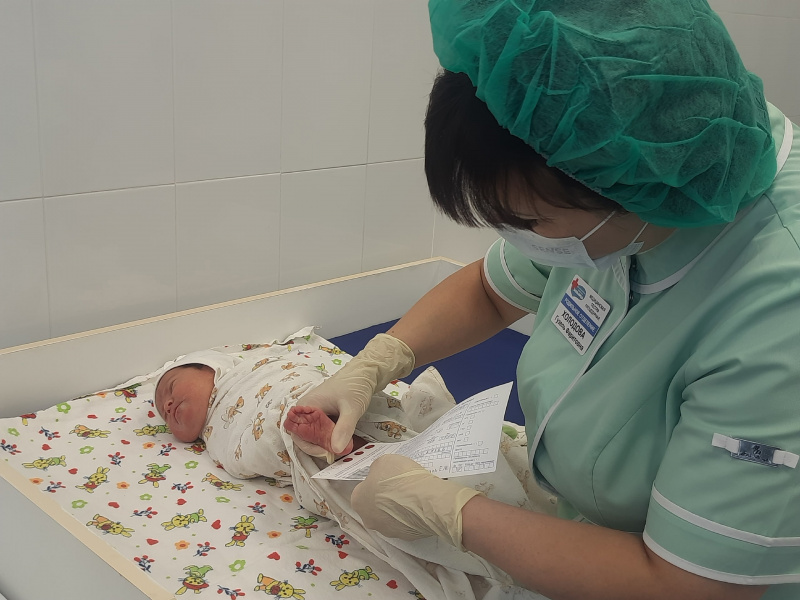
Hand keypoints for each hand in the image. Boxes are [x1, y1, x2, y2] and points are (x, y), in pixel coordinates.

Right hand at [293, 334, 414, 460]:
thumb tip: (335, 450)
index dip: (309, 446)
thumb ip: (343, 428)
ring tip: (341, 448)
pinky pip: (322, 431)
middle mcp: (307, 410)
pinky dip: (331, 438)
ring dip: (325, 444)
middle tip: (336, 453)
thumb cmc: (355, 386)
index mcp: (306, 405)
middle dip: (318, 447)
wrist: (366, 373)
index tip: (326, 453)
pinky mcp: (325, 414)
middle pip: (305, 436)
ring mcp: (316, 412)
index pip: (297, 433)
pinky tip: (342, 441)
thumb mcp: (351, 408)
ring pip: (314, 434)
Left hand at [351, 454, 480, 548]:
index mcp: (358, 501)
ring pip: (389, 518)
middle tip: (399, 488)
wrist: (425, 500)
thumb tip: (378, 476)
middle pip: (374, 507)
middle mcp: (368, 520)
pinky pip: (405, 525)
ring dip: (397, 509)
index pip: (363, 491)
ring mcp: (387, 532)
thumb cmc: (400, 477)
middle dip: (384, 499)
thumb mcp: (384, 461)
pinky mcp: (405, 538)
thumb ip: (376, 470)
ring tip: (412, 498)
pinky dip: (410, 517)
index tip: (388, 479)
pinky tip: (419, 507)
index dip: (375, 483)